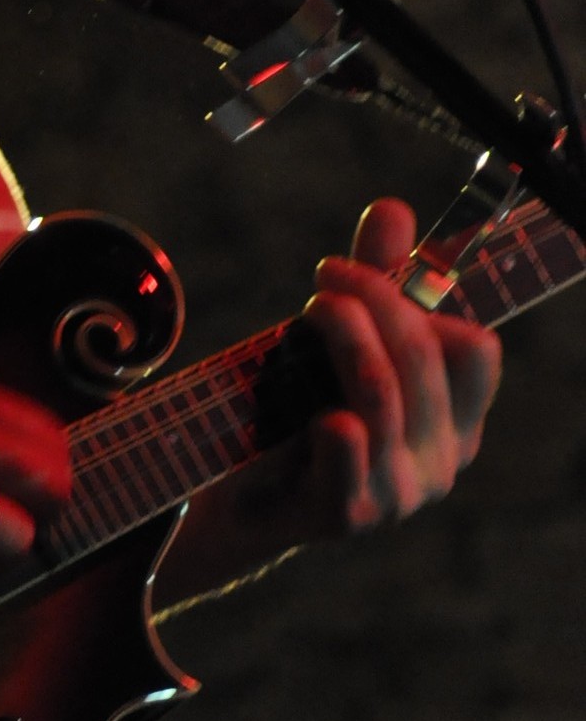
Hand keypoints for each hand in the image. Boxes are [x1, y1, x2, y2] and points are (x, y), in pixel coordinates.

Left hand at [302, 196, 501, 532]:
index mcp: (456, 421)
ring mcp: (400, 492)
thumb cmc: (306, 410)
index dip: (422, 299)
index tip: (368, 267)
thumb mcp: (347, 339)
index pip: (476, 351)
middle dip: (374, 297)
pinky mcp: (350, 512)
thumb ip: (379, 278)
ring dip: (343, 333)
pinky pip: (352, 450)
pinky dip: (338, 426)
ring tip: (311, 308)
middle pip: (422, 354)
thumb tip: (394, 208)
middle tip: (328, 274)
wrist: (245, 498)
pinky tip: (320, 412)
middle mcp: (441, 461)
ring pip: (381, 390)